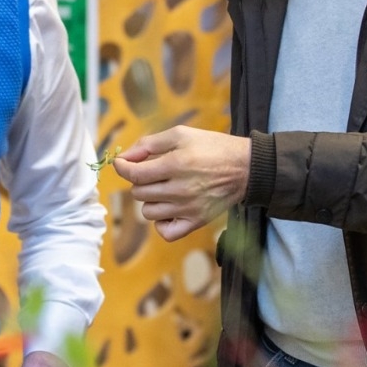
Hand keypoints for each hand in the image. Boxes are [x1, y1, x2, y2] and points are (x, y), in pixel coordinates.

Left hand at [112, 126, 249, 241]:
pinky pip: (166, 232)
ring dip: (151, 200)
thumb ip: (149, 143)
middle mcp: (180, 189)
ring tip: (164, 189)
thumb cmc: (212, 147)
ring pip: (148, 212)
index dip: (122, 168)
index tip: (121, 164)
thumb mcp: (181, 134)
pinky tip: (168, 210)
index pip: (134, 174)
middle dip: (141, 181)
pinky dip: (162, 224)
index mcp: (175, 165)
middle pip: (139, 193)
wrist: (245, 167)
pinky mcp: (196, 222)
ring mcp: (188, 208)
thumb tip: (125, 157)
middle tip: (155, 173)